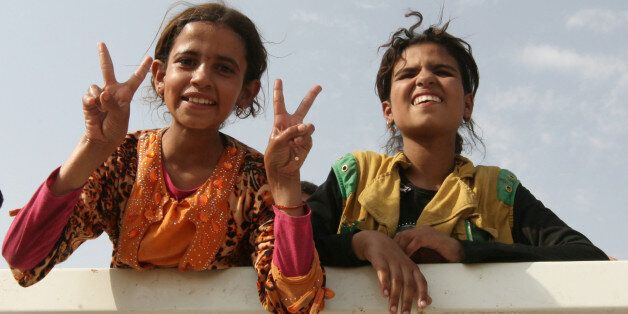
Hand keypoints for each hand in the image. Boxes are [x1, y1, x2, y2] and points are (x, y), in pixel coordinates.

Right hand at [82, 42, 151, 144]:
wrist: (102, 138)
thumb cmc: (116, 127)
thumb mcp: (120, 116)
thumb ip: (112, 104)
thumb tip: (102, 92)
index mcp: (125, 94)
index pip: (135, 79)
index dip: (142, 68)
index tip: (150, 58)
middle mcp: (112, 91)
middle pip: (107, 69)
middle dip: (103, 56)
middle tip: (101, 43)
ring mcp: (99, 95)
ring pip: (96, 87)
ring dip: (99, 99)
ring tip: (103, 110)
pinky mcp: (88, 101)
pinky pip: (88, 96)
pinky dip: (91, 102)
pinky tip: (93, 109)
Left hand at [264, 79, 320, 209]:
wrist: (281, 171)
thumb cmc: (274, 155)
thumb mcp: (276, 142)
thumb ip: (289, 132)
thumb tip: (306, 126)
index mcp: (280, 122)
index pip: (279, 104)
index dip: (278, 92)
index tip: (278, 80)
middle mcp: (292, 125)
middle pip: (303, 107)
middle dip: (311, 96)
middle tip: (319, 86)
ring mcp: (301, 133)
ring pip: (309, 126)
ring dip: (304, 131)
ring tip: (297, 138)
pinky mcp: (307, 143)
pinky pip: (309, 138)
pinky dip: (303, 142)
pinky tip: (297, 147)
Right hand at [353, 230, 430, 312]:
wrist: (377, 240)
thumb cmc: (393, 259)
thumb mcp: (406, 270)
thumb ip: (416, 285)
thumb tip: (428, 301)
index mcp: (412, 268)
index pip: (421, 281)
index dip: (422, 293)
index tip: (422, 306)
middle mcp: (404, 264)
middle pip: (408, 284)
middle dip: (407, 300)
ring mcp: (392, 261)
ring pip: (396, 280)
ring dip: (394, 296)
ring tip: (392, 309)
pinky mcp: (380, 259)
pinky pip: (383, 273)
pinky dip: (384, 283)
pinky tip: (384, 294)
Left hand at [394, 225, 463, 262]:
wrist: (458, 253)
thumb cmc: (441, 255)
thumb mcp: (423, 254)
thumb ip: (413, 254)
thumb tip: (399, 261)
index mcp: (418, 232)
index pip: (401, 235)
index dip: (394, 244)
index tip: (387, 254)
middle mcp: (420, 229)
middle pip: (401, 235)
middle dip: (394, 246)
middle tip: (388, 257)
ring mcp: (426, 232)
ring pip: (406, 236)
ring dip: (400, 247)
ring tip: (395, 258)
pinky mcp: (431, 237)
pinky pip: (416, 241)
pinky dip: (410, 249)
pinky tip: (406, 257)